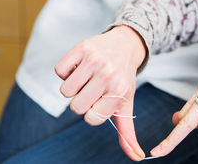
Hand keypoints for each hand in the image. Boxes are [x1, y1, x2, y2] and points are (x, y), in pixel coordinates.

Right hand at [55, 26, 147, 160]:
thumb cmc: (123, 79)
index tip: (100, 100)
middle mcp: (108, 75)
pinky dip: (66, 71)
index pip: (91, 118)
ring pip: (65, 90)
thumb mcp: (126, 104)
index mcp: (120, 91)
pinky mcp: (82, 47)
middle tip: (93, 89)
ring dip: (73, 87)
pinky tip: (80, 66)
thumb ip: (128, 133)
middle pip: (76, 106)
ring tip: (87, 78)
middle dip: (81, 101)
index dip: (92, 112)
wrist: (126, 44)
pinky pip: (59, 71)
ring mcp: (95, 60)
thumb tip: (137, 157)